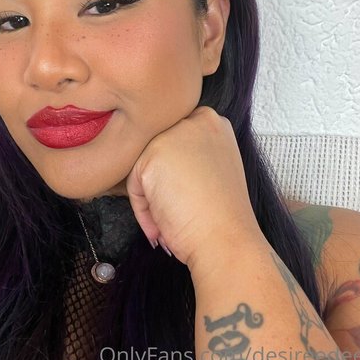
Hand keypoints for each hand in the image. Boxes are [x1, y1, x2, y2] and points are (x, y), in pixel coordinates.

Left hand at [125, 106, 265, 273]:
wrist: (226, 240)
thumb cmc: (223, 216)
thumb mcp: (214, 167)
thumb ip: (191, 154)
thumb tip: (163, 161)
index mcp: (213, 122)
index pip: (175, 141)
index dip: (177, 175)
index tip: (187, 197)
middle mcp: (195, 119)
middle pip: (158, 151)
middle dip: (162, 184)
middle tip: (179, 210)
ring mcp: (174, 134)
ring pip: (144, 165)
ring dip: (152, 197)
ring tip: (173, 219)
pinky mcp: (153, 154)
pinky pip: (133, 183)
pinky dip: (144, 209)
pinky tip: (164, 223)